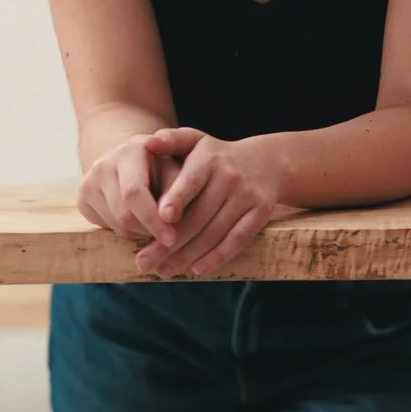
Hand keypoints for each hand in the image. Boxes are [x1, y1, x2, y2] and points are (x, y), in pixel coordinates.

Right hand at [76, 135, 180, 253]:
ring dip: (140, 232)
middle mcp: (102, 165)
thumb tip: (171, 218)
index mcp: (128, 153)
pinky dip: (125, 231)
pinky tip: (135, 217)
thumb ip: (178, 192)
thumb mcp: (175, 171)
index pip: (134, 193)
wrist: (130, 159)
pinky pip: (105, 228)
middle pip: (124, 215)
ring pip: (117, 226)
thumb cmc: (161, 167)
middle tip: (166, 234)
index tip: (171, 239)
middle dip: (149, 230)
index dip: (152, 219)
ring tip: (152, 220)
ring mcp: (88, 183)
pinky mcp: (81, 200)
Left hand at [133, 129, 278, 278]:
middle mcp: (230, 176)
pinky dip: (217, 257)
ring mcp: (247, 196)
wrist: (266, 162)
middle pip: (198, 215)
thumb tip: (149, 142)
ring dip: (187, 255)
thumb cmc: (216, 155)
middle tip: (144, 262)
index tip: (162, 217)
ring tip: (163, 271)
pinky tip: (196, 269)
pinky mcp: (260, 213)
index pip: (192, 180)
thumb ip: (171, 140)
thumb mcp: (196, 140)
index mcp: (209, 158)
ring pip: (215, 232)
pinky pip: (237, 240)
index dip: (177, 198)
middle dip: (169, 242)